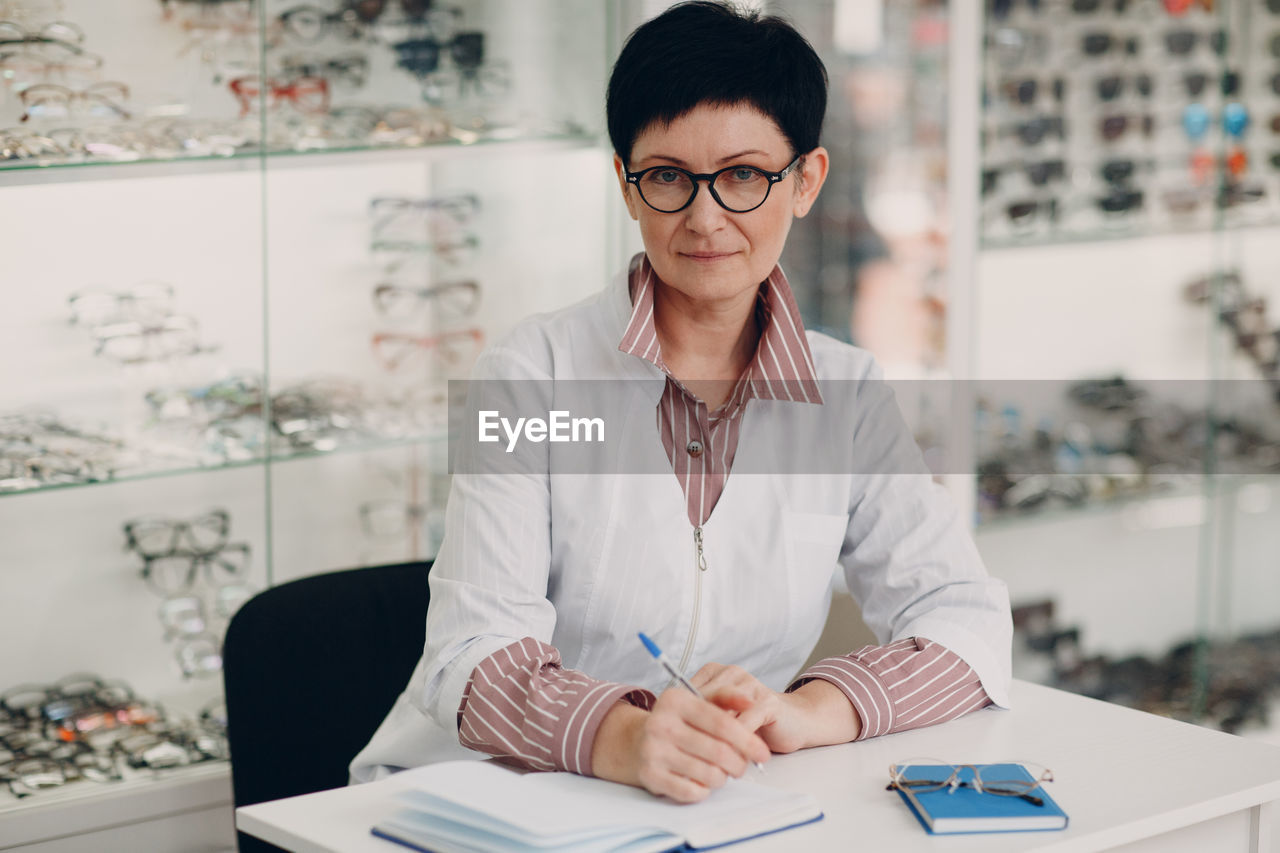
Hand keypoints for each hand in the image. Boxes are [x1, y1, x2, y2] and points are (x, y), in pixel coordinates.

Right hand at [591, 688, 770, 803]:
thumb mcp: (696, 701)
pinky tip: (703, 782)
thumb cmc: (676, 723)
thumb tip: (751, 698)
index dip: (747, 740)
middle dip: (739, 763)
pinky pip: (691, 791)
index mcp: (675, 701)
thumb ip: (725, 696)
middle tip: (742, 767)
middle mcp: (661, 724)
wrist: (636, 741)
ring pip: (709, 774)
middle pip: (718, 751)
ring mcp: (652, 750)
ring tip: (722, 772)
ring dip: (723, 778)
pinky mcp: (649, 775)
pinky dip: (705, 790)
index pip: (721, 723)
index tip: (763, 753)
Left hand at [691, 664, 861, 751]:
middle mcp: (731, 674)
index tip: (676, 743)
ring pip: (722, 715)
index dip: (680, 720)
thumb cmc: (755, 720)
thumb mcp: (723, 715)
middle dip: (696, 732)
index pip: (687, 694)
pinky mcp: (766, 702)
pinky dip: (736, 744)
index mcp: (715, 673)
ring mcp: (750, 685)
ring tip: (711, 763)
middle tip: (689, 755)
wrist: (796, 721)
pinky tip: (733, 759)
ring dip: (716, 741)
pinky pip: (744, 724)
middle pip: (703, 704)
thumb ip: (701, 716)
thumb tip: (671, 733)